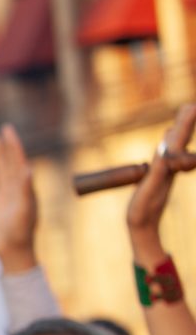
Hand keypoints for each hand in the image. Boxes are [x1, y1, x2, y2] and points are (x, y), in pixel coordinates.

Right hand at [0, 124, 37, 272]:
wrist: (13, 252)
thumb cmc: (20, 234)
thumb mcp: (23, 211)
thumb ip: (25, 191)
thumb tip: (28, 169)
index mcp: (26, 188)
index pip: (20, 162)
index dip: (15, 146)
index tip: (9, 132)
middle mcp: (19, 190)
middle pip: (12, 162)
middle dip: (8, 146)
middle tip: (4, 129)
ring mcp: (8, 196)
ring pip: (2, 171)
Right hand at [128, 104, 195, 266]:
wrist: (144, 230)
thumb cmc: (142, 212)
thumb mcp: (148, 191)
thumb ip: (158, 170)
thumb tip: (167, 150)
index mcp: (166, 168)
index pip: (176, 142)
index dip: (183, 125)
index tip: (190, 108)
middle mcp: (168, 168)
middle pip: (178, 141)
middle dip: (185, 122)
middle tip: (190, 105)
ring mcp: (164, 172)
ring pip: (174, 146)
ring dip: (180, 129)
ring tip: (185, 113)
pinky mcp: (157, 177)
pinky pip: (166, 155)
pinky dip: (170, 143)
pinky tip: (170, 138)